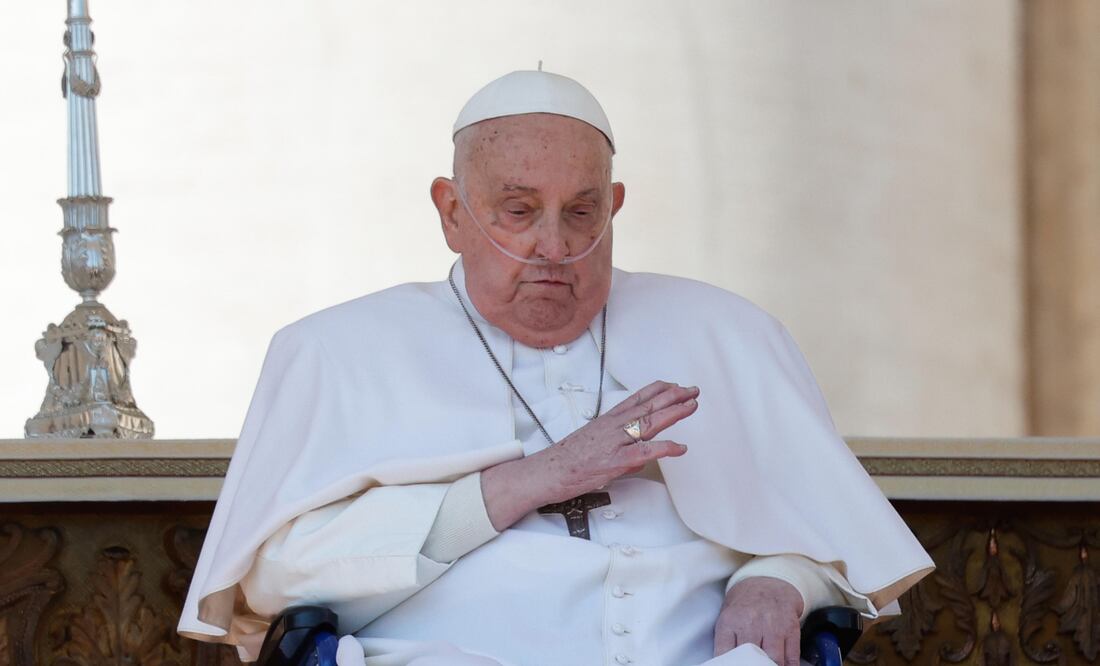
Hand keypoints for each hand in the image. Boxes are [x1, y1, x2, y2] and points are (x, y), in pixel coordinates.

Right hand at [481, 381, 697, 528]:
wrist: (548, 471)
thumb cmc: (568, 460)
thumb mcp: (596, 446)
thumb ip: (623, 449)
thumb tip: (643, 457)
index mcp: (608, 420)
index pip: (637, 398)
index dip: (658, 390)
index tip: (674, 384)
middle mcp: (613, 426)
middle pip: (648, 406)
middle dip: (673, 396)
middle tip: (692, 390)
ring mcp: (615, 442)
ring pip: (649, 422)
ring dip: (673, 412)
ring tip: (691, 406)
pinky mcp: (615, 460)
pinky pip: (645, 452)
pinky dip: (665, 448)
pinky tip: (680, 447)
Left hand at [714, 577, 803, 665]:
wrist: (768, 581)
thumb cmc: (745, 605)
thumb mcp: (727, 618)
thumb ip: (726, 641)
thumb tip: (726, 662)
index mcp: (730, 621)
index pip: (724, 653)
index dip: (729, 664)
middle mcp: (750, 622)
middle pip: (751, 659)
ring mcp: (772, 624)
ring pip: (774, 659)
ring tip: (769, 665)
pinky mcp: (790, 627)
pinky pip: (792, 656)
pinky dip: (789, 665)